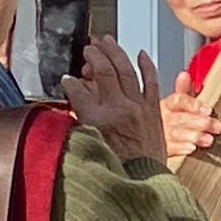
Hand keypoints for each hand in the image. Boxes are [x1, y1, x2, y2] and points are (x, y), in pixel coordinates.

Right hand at [62, 34, 165, 162]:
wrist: (143, 180)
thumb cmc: (115, 168)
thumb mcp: (87, 144)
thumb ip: (78, 121)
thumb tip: (72, 102)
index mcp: (97, 119)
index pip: (77, 91)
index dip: (69, 82)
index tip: (67, 79)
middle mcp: (118, 109)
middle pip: (103, 71)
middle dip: (94, 55)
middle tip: (88, 47)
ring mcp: (137, 107)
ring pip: (125, 70)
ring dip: (115, 52)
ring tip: (107, 40)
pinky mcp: (153, 109)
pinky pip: (151, 81)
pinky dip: (146, 65)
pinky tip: (141, 53)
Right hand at [161, 70, 220, 157]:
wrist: (143, 139)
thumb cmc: (163, 119)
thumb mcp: (173, 103)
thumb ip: (183, 90)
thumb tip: (185, 75)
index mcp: (165, 104)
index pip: (178, 100)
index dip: (193, 104)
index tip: (208, 109)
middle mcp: (161, 118)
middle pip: (181, 118)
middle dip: (200, 122)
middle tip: (216, 126)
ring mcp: (159, 134)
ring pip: (176, 133)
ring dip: (194, 136)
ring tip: (208, 139)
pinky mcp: (159, 149)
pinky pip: (169, 148)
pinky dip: (181, 148)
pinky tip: (191, 148)